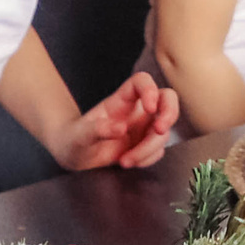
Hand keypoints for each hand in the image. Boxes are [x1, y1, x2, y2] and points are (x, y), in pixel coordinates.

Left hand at [53, 71, 181, 170]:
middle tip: (160, 130)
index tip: (150, 108)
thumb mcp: (79, 135)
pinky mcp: (146, 145)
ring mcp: (143, 128)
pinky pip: (158, 150)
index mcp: (120, 100)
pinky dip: (147, 159)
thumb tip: (121, 129)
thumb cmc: (74, 140)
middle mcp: (136, 111)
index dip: (150, 89)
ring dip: (149, 148)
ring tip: (125, 161)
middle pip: (166, 98)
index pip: (142, 82)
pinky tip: (129, 162)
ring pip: (163, 131)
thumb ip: (97, 130)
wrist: (74, 157)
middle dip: (169, 113)